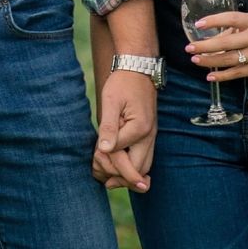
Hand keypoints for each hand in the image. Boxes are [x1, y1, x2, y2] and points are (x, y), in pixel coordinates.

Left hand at [95, 68, 156, 191]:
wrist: (139, 70)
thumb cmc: (122, 84)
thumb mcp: (111, 102)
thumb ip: (109, 127)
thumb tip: (105, 150)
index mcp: (139, 129)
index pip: (121, 157)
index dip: (105, 159)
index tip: (96, 153)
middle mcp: (149, 137)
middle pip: (138, 170)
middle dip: (119, 177)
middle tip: (102, 178)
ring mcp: (151, 138)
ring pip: (144, 168)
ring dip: (126, 176)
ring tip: (107, 178)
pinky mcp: (148, 137)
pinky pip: (144, 160)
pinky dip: (131, 168)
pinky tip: (116, 169)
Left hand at [183, 11, 247, 78]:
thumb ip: (237, 29)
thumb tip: (215, 39)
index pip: (231, 19)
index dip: (214, 20)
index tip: (199, 24)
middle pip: (226, 43)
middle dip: (205, 46)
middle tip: (190, 48)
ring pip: (230, 60)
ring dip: (210, 61)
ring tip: (195, 60)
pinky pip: (238, 73)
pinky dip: (223, 76)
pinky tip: (210, 76)